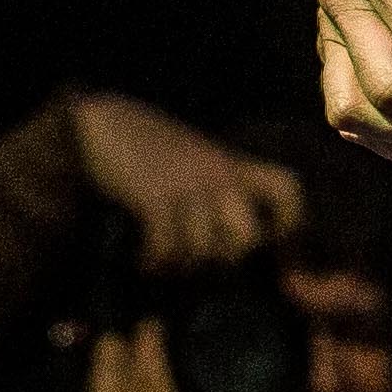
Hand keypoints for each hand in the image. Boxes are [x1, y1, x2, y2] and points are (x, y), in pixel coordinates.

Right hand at [66, 94, 301, 272]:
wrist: (102, 125)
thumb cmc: (149, 147)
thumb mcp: (197, 162)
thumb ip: (218, 191)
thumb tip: (230, 245)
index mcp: (234, 164)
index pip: (287, 190)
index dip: (289, 225)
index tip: (267, 244)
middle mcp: (219, 174)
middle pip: (247, 239)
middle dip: (225, 261)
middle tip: (200, 263)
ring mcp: (188, 185)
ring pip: (206, 251)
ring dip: (183, 267)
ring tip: (165, 263)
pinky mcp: (155, 197)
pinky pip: (168, 248)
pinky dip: (154, 262)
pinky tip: (144, 261)